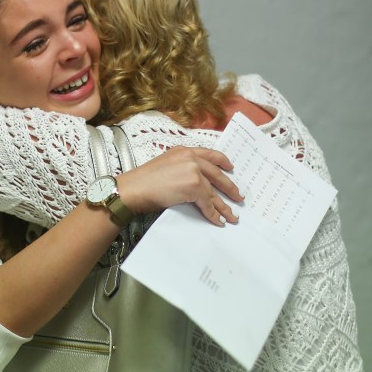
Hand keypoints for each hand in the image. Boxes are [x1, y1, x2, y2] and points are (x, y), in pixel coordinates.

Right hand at [115, 147, 242, 225]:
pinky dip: (213, 214)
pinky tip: (217, 221)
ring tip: (232, 216)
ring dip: (224, 207)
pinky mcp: (194, 187)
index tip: (231, 168)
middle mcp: (191, 158)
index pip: (210, 154)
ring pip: (213, 192)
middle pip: (217, 174)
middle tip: (238, 197)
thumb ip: (182, 168)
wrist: (133, 189)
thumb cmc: (143, 181)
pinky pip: (207, 204)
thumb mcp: (165, 165)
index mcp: (184, 150)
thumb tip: (195, 185)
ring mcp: (194, 171)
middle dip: (230, 188)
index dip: (223, 162)